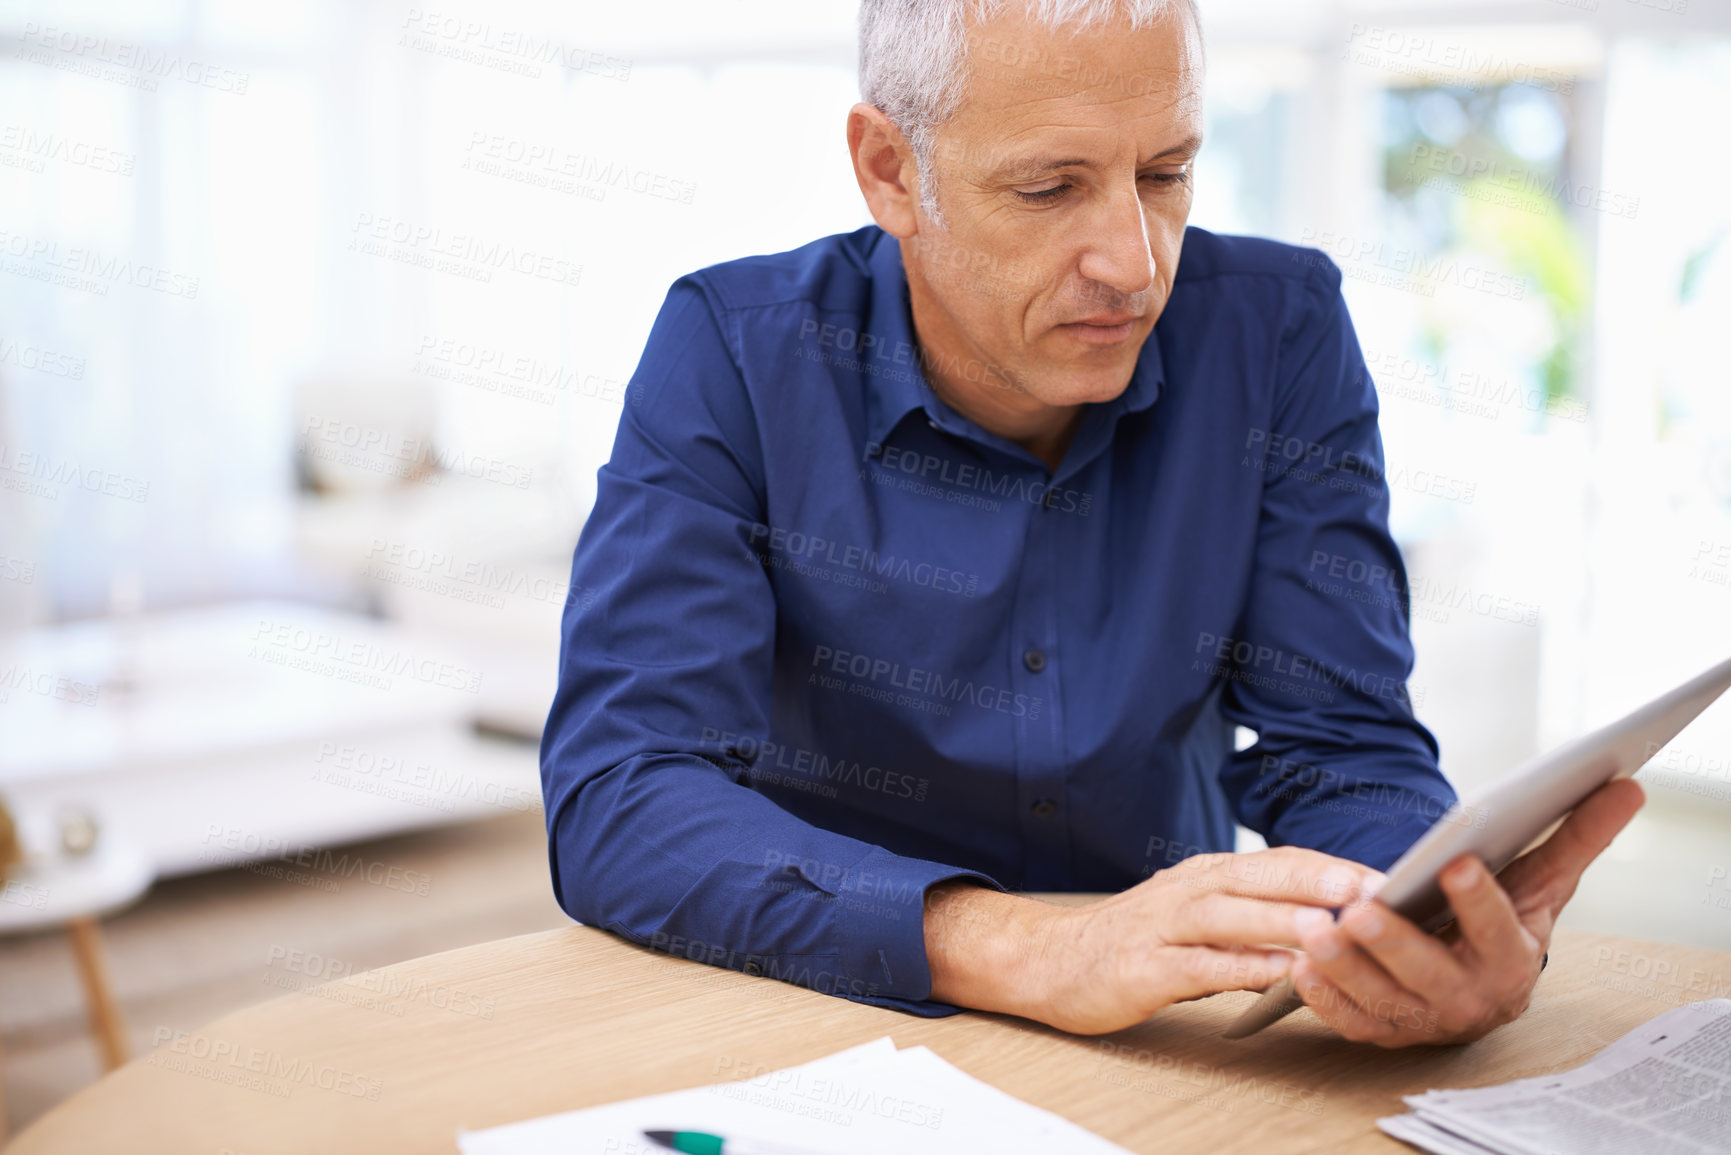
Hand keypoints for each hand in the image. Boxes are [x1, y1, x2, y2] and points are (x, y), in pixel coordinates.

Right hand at [925, 846, 1384, 1034]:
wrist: (1051, 961)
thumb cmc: (1135, 941)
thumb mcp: (1193, 915)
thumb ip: (1250, 913)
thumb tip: (1326, 917)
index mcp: (1204, 875)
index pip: (1275, 861)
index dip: (1330, 865)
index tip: (1388, 875)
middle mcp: (1186, 890)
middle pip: (1259, 876)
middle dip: (1319, 879)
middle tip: (1375, 888)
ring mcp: (1162, 927)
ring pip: (1232, 915)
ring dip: (1286, 918)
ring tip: (1337, 924)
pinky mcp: (1143, 968)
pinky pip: (1200, 966)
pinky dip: (1242, 968)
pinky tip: (1280, 976)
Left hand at [1289, 777, 1645, 1046]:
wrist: (1479, 982)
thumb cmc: (1506, 921)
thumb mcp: (1540, 883)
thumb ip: (1575, 837)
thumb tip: (1627, 783)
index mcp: (1511, 961)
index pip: (1498, 932)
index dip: (1479, 900)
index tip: (1456, 864)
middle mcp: (1468, 999)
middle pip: (1429, 974)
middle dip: (1393, 943)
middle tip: (1358, 910)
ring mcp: (1421, 1019)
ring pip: (1381, 998)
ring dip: (1345, 966)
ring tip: (1314, 927)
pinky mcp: (1381, 1030)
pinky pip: (1349, 1019)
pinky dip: (1323, 996)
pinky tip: (1299, 965)